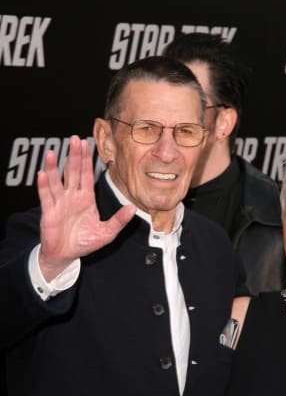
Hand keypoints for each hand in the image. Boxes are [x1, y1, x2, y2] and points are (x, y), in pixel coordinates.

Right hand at [37, 135, 135, 280]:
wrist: (66, 255)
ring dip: (53, 167)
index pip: (86, 174)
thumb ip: (119, 220)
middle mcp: (72, 197)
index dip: (86, 159)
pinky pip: (46, 197)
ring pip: (56, 181)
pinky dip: (43, 185)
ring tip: (52, 153)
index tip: (86, 144)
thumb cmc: (84, 242)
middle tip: (74, 139)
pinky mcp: (49, 213)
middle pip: (72, 172)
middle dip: (73, 156)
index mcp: (86, 198)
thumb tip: (133, 209)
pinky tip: (43, 173)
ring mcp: (59, 203)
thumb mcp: (106, 233)